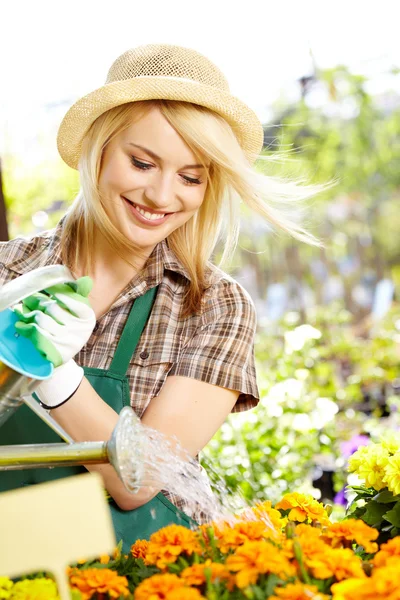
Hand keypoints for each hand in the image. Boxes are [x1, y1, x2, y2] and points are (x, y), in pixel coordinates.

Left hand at [12, 277, 95, 408]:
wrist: (60, 359)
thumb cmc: (66, 331)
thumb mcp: (76, 316)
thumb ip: (78, 297)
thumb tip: (84, 281)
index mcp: (88, 319)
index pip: (73, 300)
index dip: (58, 292)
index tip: (47, 289)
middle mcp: (80, 330)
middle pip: (52, 308)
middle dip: (37, 301)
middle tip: (28, 298)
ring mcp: (67, 341)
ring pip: (41, 319)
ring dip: (28, 313)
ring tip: (21, 310)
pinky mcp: (53, 351)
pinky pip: (35, 333)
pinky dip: (25, 327)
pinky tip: (20, 325)